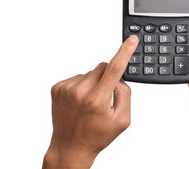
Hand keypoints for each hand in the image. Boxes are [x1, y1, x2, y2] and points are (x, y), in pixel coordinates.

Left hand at [43, 35, 138, 168]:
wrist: (70, 147)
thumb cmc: (96, 136)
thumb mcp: (122, 120)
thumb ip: (125, 94)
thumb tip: (118, 77)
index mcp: (97, 100)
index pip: (114, 68)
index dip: (124, 52)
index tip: (131, 40)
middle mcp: (79, 92)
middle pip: (102, 66)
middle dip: (108, 76)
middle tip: (106, 95)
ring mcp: (66, 89)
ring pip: (90, 72)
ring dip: (94, 82)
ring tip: (90, 102)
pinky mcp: (57, 88)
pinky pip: (78, 76)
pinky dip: (83, 85)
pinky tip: (80, 101)